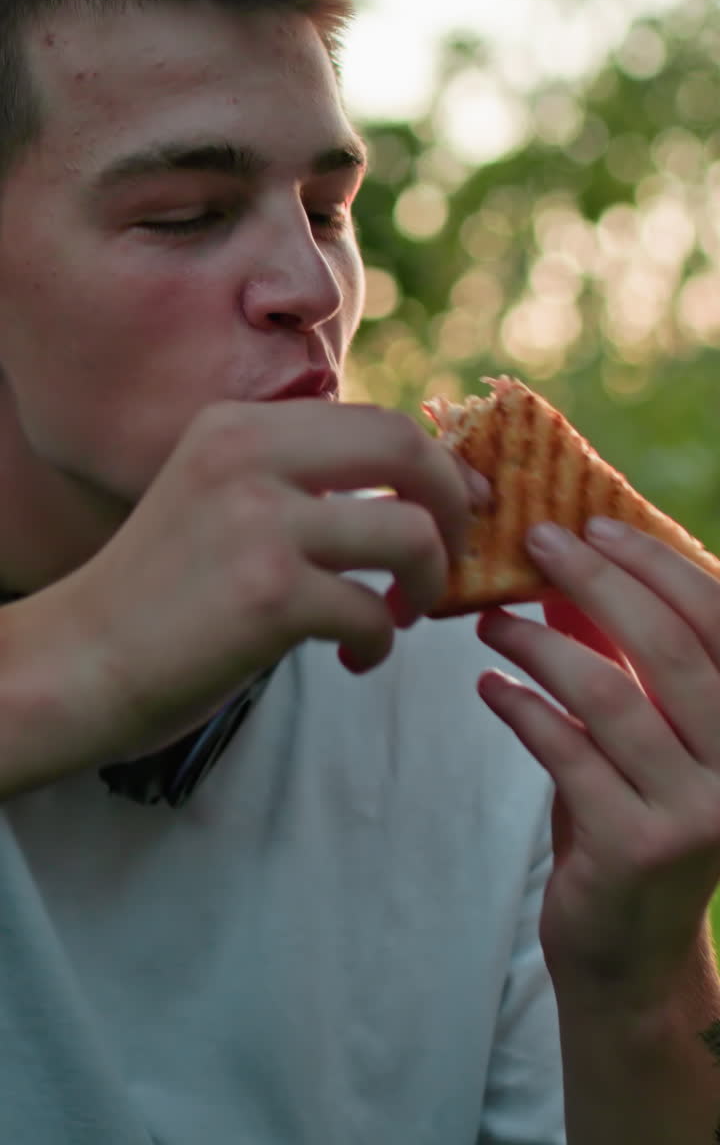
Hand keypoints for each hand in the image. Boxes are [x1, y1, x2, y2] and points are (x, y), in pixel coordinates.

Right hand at [65, 399, 485, 756]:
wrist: (81, 660)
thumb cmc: (163, 591)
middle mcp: (249, 455)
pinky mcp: (269, 594)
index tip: (464, 502)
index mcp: (239, 424)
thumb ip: (294, 475)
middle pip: (405, 447)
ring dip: (428, 582)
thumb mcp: (219, 495)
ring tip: (400, 613)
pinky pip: (371, 612)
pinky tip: (353, 658)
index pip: (376, 417)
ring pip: (410, 531)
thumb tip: (413, 485)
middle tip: (456, 552)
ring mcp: (259, 522)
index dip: (437, 462)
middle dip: (455, 501)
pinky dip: (378, 644)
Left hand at [476, 518, 719, 1007]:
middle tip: (536, 544)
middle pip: (669, 647)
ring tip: (490, 619)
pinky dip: (520, 708)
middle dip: (598, 581)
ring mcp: (695, 812)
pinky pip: (566, 752)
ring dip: (542, 644)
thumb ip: (623, 660)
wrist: (633, 954)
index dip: (657, 563)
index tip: (594, 525)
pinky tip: (488, 686)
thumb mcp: (643, 734)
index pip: (719, 619)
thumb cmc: (634, 820)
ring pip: (612, 696)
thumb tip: (571, 570)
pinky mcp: (635, 847)